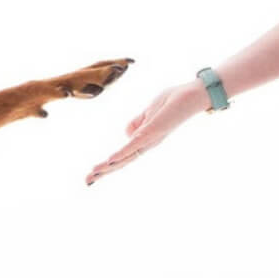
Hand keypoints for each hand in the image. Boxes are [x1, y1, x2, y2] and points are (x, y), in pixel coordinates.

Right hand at [86, 79, 208, 184]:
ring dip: (108, 166)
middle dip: (104, 172)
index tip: (92, 175)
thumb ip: (136, 124)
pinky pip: (134, 145)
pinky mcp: (153, 132)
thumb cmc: (173, 101)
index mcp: (145, 140)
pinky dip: (122, 153)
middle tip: (86, 182)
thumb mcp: (148, 112)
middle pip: (122, 161)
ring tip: (93, 174)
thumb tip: (126, 135)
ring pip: (125, 157)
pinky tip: (111, 159)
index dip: (108, 165)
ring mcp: (150, 139)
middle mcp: (147, 144)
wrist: (192, 95)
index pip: (123, 156)